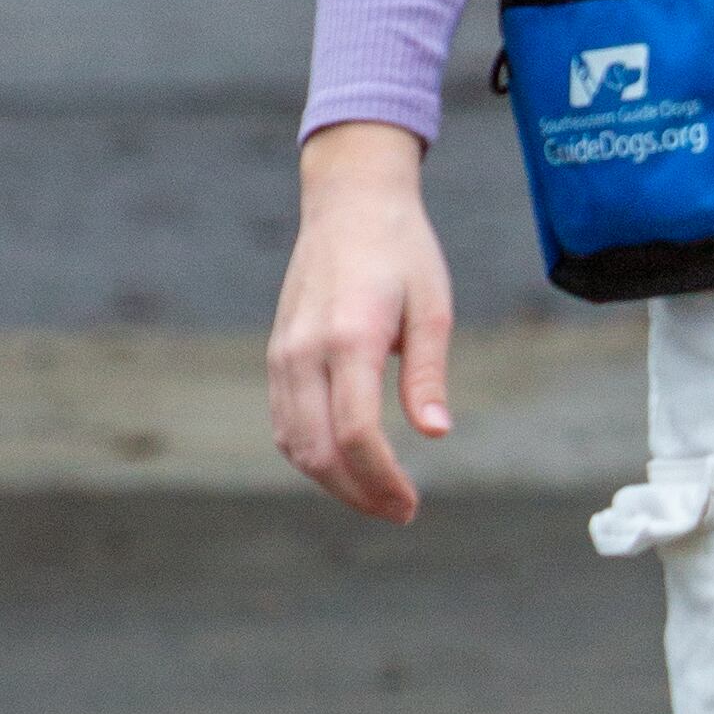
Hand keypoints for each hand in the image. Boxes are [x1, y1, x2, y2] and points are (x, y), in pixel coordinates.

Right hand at [269, 120, 454, 522]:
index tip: (410, 502)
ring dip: (332, 481)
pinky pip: (284, 421)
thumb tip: (435, 433)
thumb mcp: (433, 307)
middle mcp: (305, 350)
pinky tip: (346, 466)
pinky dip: (310, 454)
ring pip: (294, 443)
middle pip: (318, 450)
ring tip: (377, 496)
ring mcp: (283, 353)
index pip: (356, 433)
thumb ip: (429, 373)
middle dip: (358, 492)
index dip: (381, 478)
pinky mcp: (277, 354)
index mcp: (350, 337)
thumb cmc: (402, 251)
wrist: (349, 203)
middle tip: (399, 510)